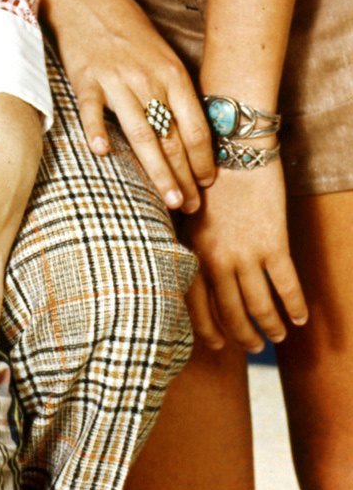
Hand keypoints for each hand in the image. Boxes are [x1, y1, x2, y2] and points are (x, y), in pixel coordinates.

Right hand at [38, 0, 212, 209]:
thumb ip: (174, 92)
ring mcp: (116, 79)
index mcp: (173, 73)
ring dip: (158, 171)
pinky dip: (97, 131)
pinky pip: (93, 110)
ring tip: (169, 201)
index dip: (203, 160)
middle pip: (172, 138)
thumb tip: (190, 136)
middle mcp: (148, 78)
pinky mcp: (85, 78)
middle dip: (185, 177)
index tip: (207, 185)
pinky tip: (102, 152)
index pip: (196, 127)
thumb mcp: (162, 56)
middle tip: (191, 207)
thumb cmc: (128, 30)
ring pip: (141, 134)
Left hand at [184, 161, 306, 352]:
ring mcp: (245, 252)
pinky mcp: (273, 243)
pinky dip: (295, 305)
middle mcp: (215, 256)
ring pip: (261, 305)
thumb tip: (190, 272)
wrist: (232, 142)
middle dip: (243, 334)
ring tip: (279, 334)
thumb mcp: (187, 208)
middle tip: (253, 347)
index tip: (217, 345)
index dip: (208, 328)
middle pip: (231, 311)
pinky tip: (301, 317)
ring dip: (271, 325)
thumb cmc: (205, 171)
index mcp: (191, 247)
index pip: (195, 302)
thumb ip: (191, 241)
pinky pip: (287, 286)